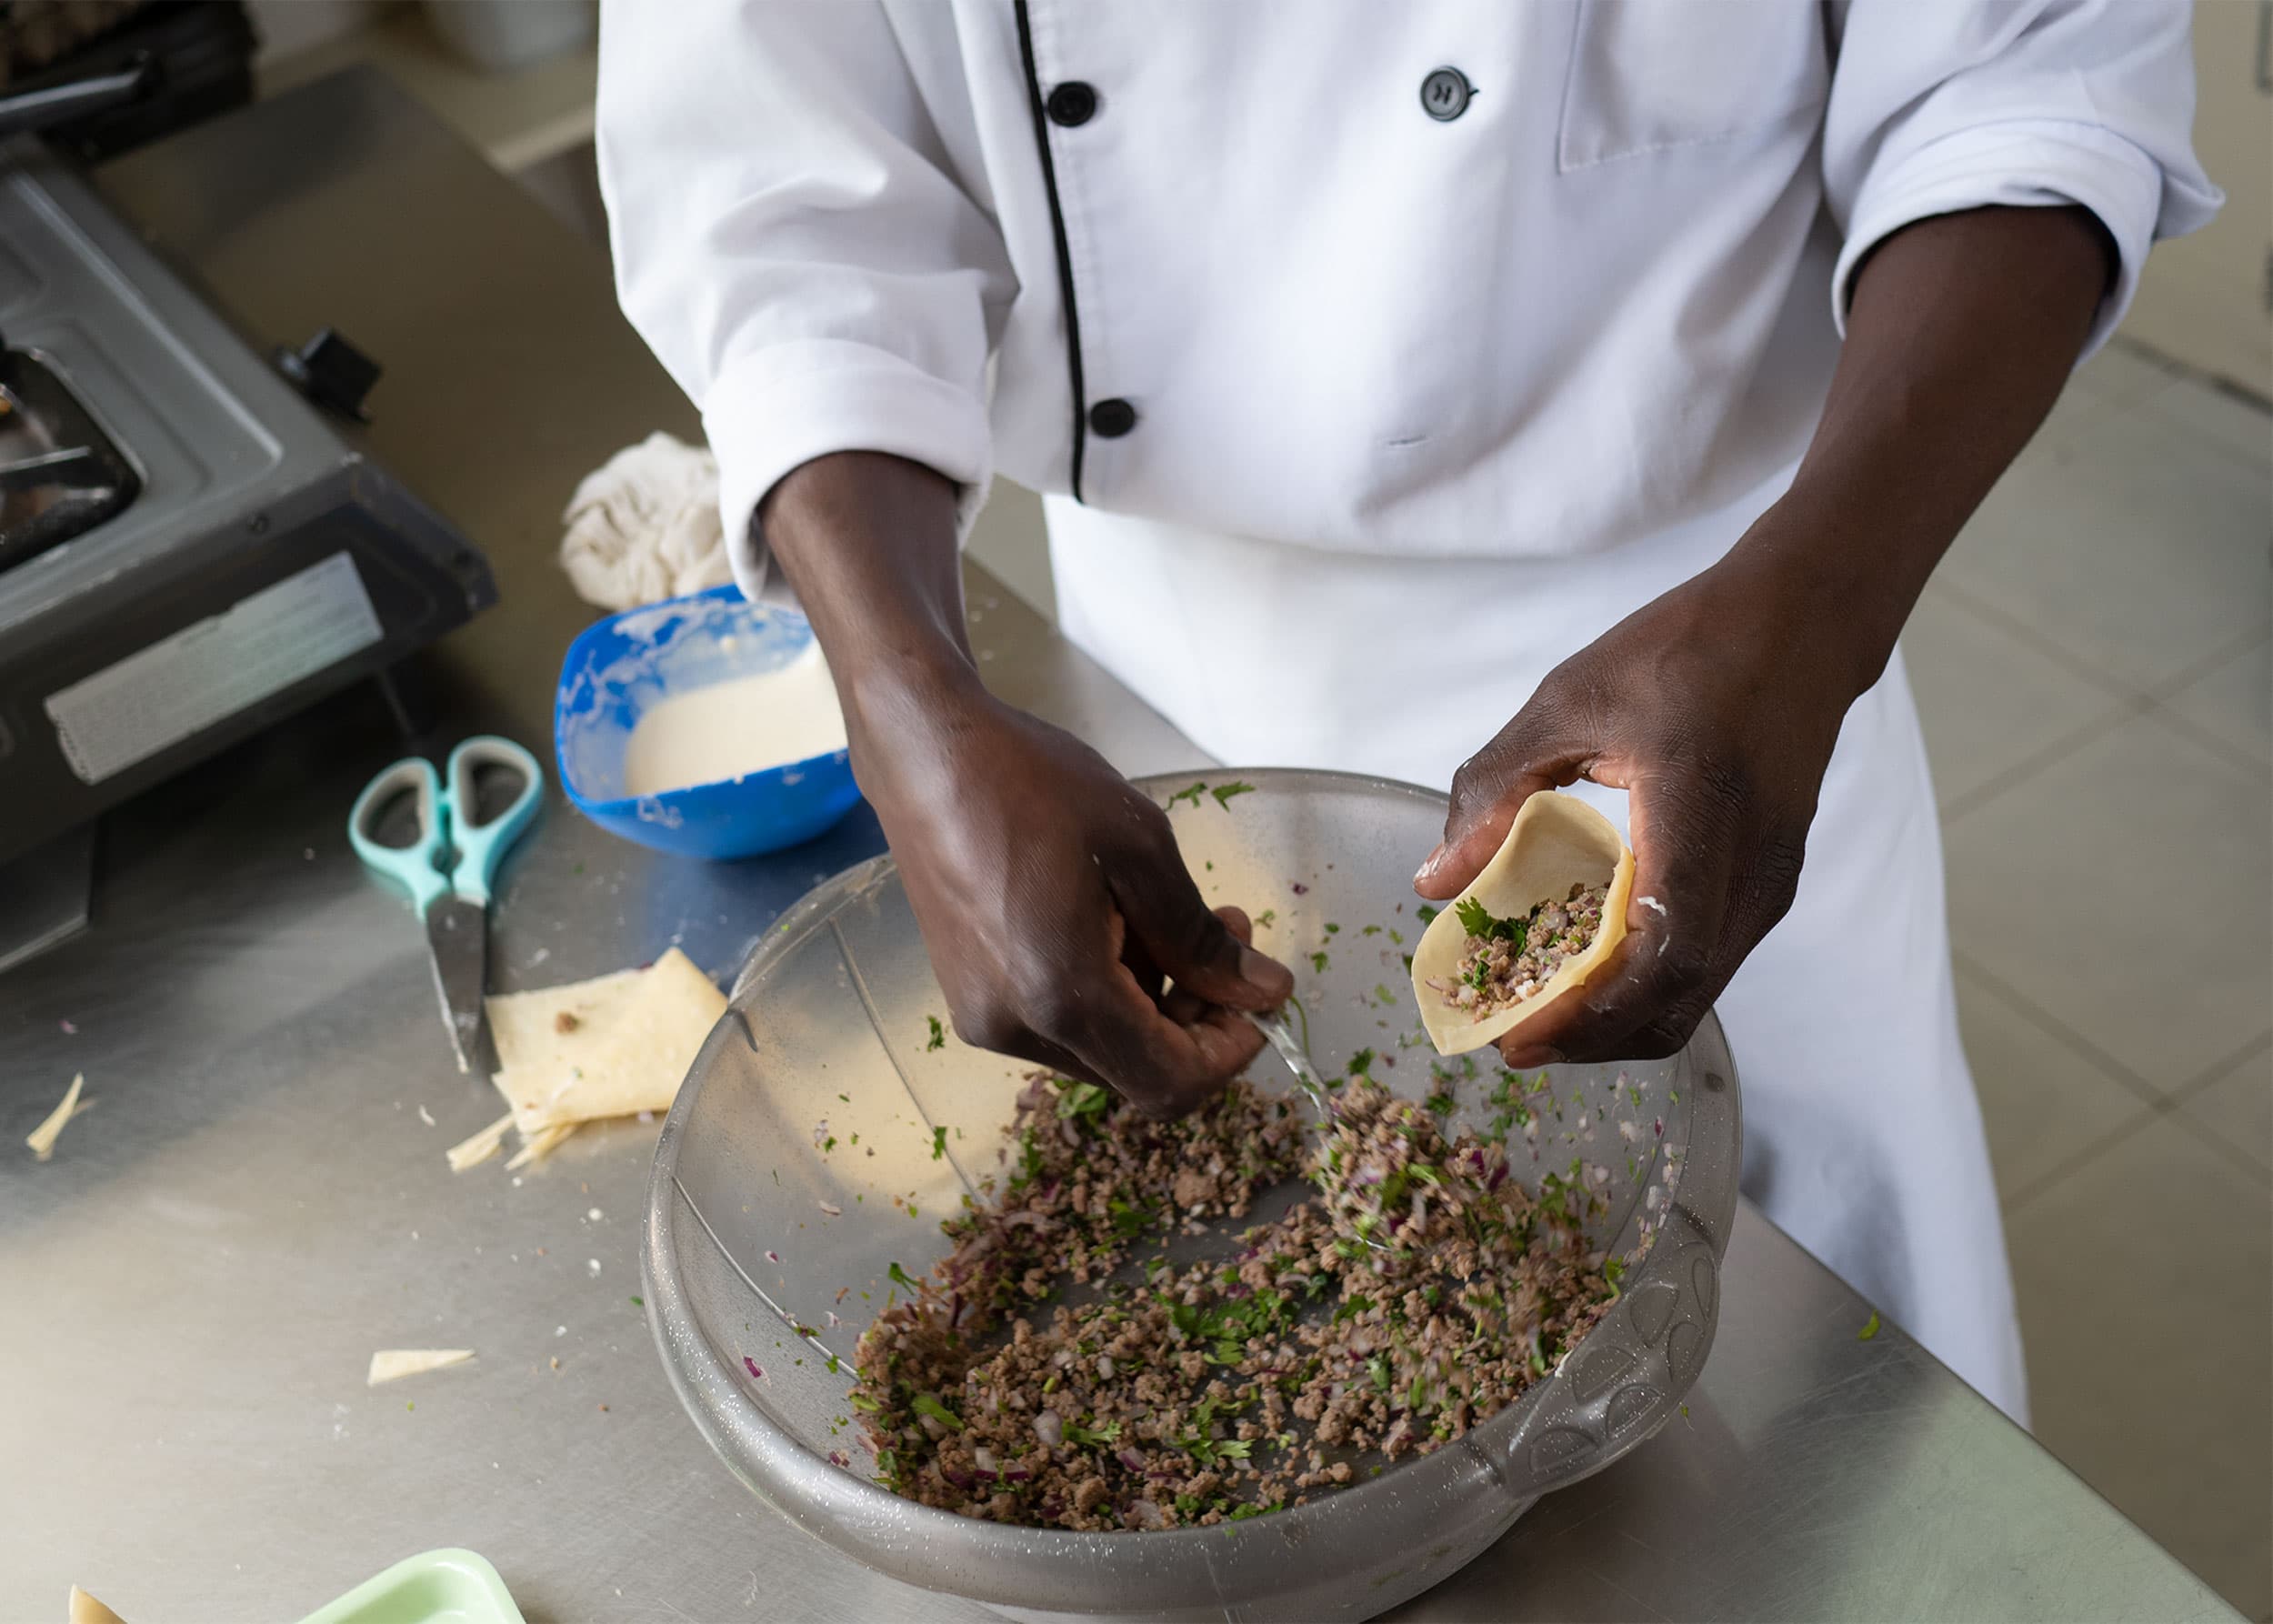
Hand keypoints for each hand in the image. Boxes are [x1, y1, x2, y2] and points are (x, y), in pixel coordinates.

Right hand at [850, 671, 1293, 1116]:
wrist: (924, 753)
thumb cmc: (1031, 783)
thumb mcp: (1139, 847)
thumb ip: (1202, 937)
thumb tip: (1266, 994)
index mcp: (1061, 996)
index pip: (1169, 1083)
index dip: (1229, 1054)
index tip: (1257, 994)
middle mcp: (1015, 1029)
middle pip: (1137, 1072)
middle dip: (1197, 1016)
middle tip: (1226, 929)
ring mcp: (985, 1019)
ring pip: (1103, 1048)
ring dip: (1153, 1000)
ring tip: (1160, 910)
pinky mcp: (971, 997)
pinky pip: (1063, 1023)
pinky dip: (1107, 991)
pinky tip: (1110, 919)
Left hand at [1412, 544, 1857, 1066]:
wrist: (1801, 623)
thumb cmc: (1684, 649)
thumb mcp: (1570, 701)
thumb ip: (1496, 788)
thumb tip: (1436, 882)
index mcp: (1698, 812)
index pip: (1661, 952)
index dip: (1589, 1012)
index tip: (1519, 1033)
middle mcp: (1749, 865)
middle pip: (1677, 999)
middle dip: (1591, 1037)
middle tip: (1514, 1041)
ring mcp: (1770, 882)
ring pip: (1697, 993)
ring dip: (1618, 1020)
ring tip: (1541, 1015)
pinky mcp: (1769, 883)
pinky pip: (1708, 963)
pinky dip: (1645, 987)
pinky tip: (1588, 971)